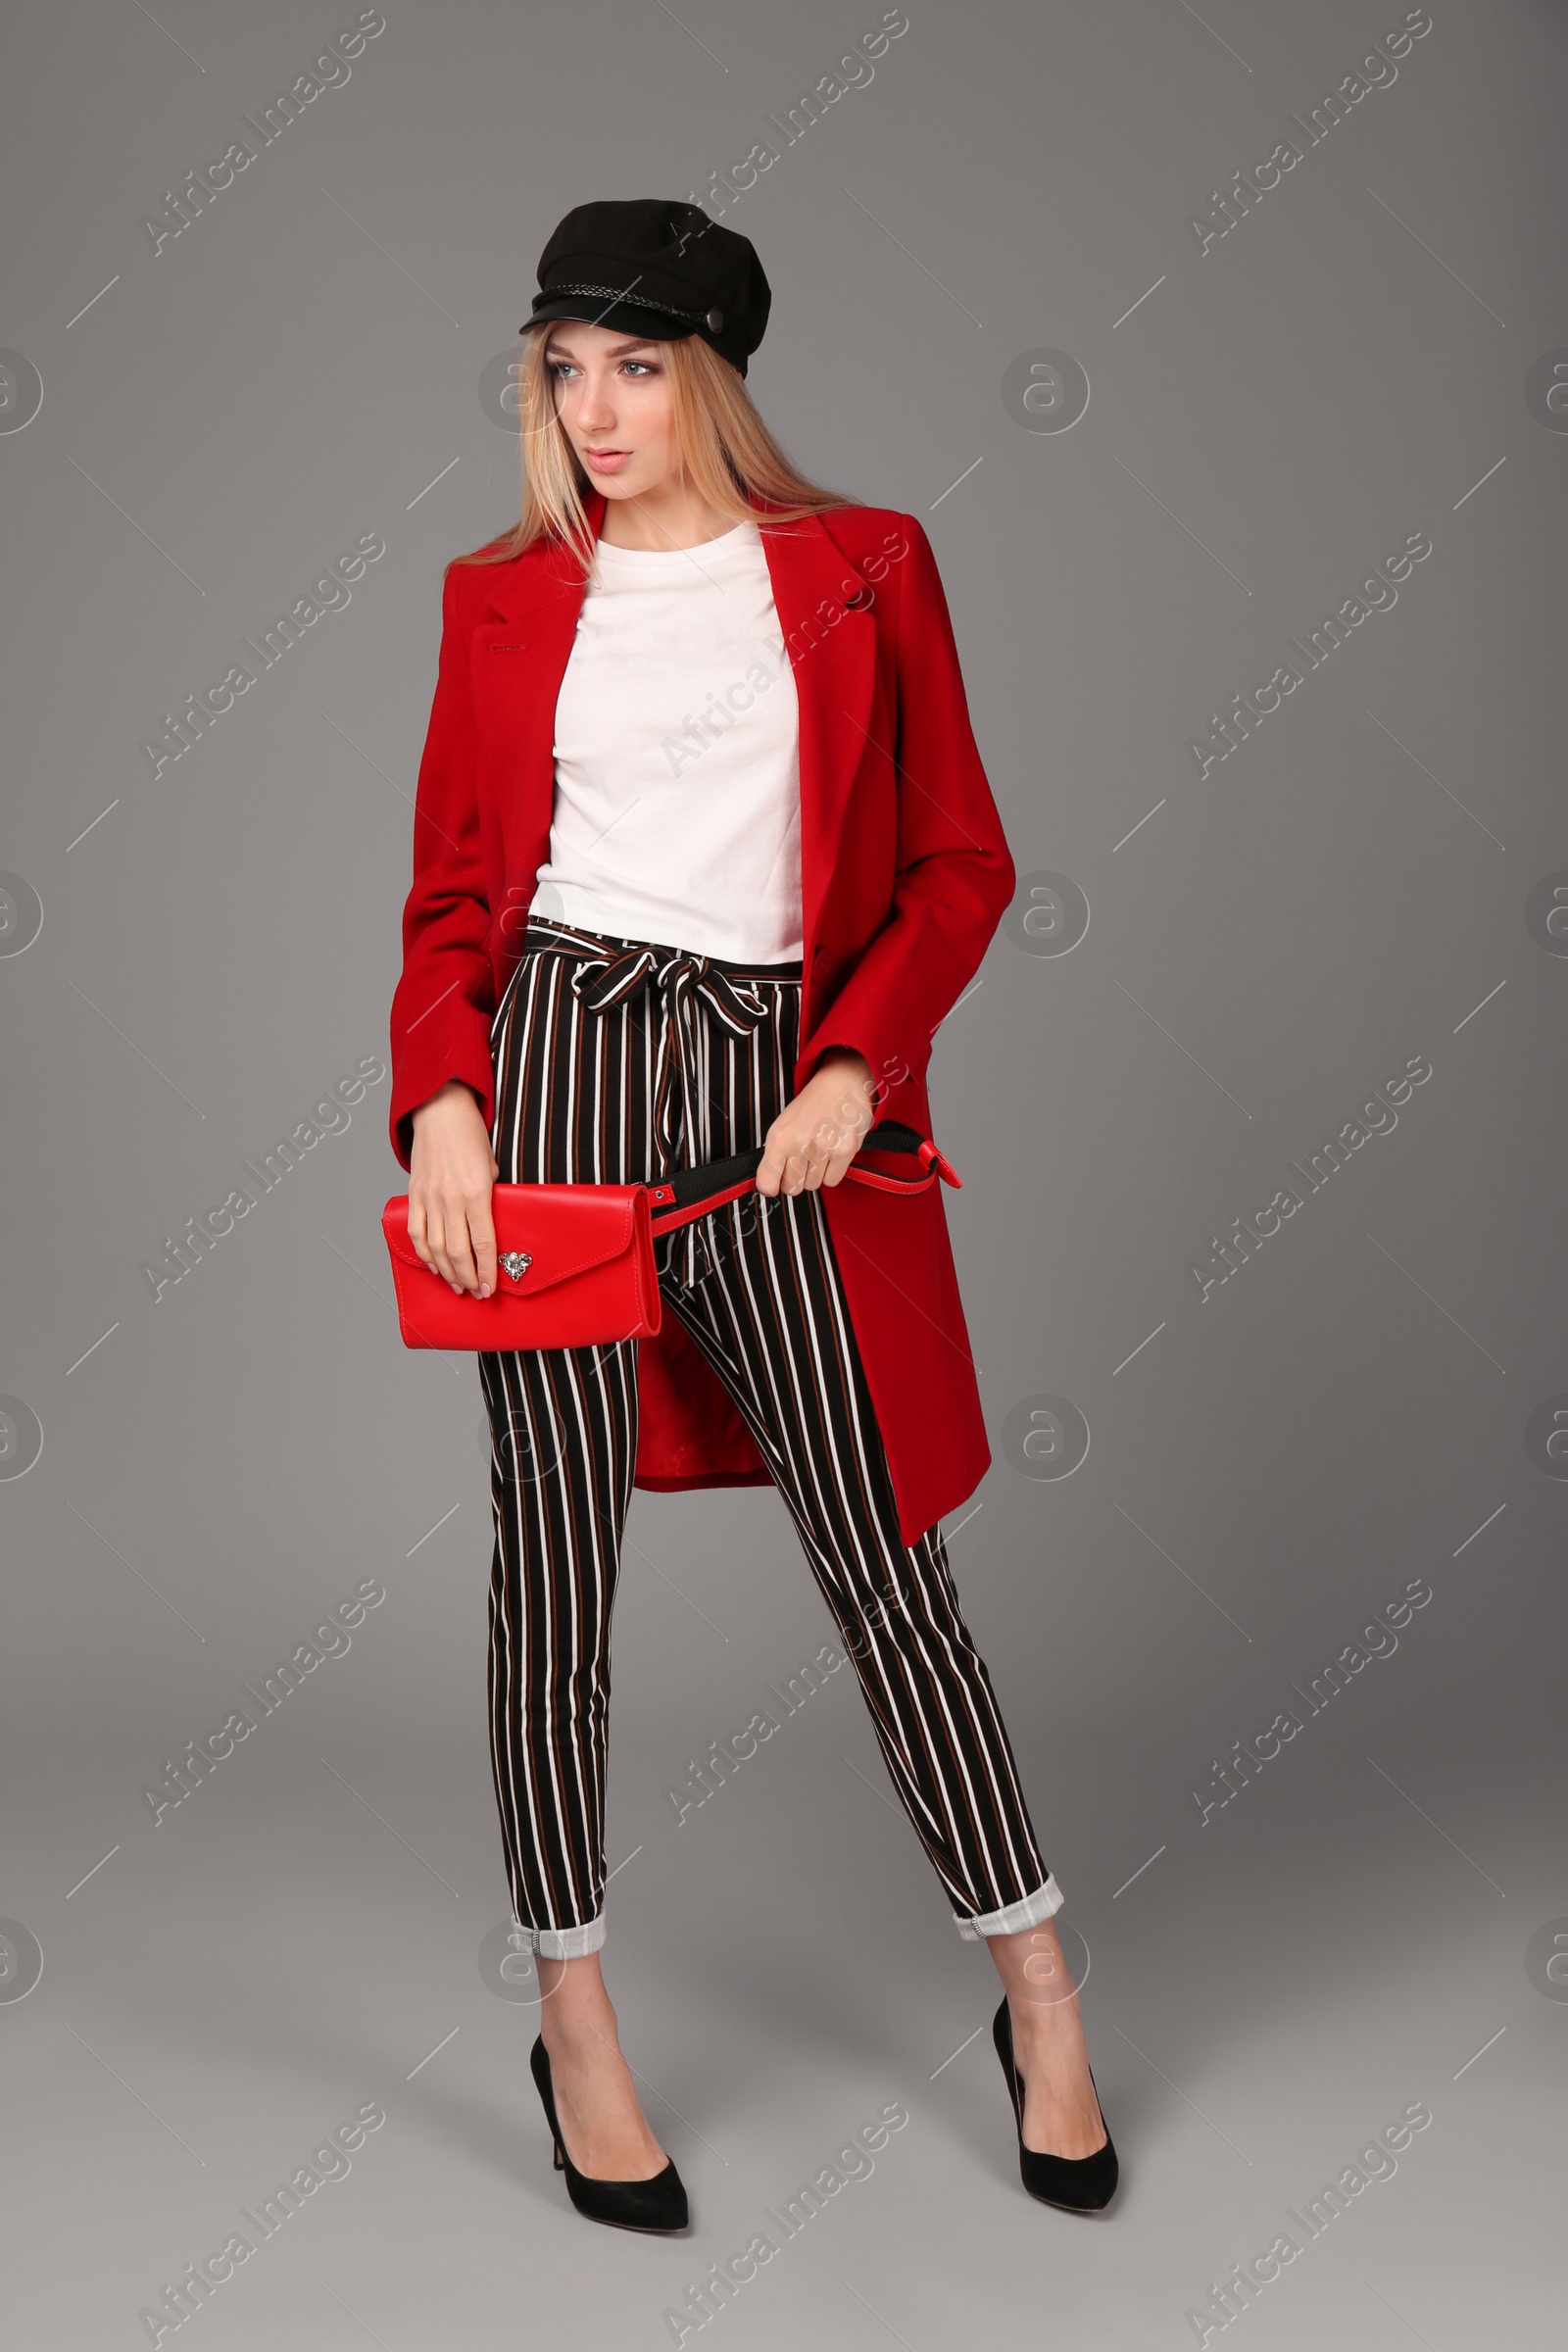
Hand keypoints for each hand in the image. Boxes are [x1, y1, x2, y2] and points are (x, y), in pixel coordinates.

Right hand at [408, 1080, 499, 1295]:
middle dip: (467, 1278)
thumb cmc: (472, 1137)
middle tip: (475, 1293)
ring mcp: (429, 1198)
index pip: (483, 1243)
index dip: (487, 1271)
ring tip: (457, 1285)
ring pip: (435, 1247)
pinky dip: (424, 1253)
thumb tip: (493, 1231)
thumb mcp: (493, 1168)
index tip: (491, 1289)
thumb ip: (492, 1199)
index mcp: (476, 1192)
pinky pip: (416, 1232)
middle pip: (458, 1252)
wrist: (441, 1111)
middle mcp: (451, 1198)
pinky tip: (434, 1265)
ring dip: (447, 1271)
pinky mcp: (414, 1194)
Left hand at [756, 1049, 875, 1196]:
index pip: (767, 1184)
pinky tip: (831, 1152)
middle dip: (796, 1178)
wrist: (840, 1083)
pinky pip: (832, 1181)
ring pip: (813, 1186)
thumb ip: (773, 1157)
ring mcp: (823, 1148)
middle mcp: (800, 1144)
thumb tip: (768, 1185)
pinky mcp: (845, 1150)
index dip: (772, 1185)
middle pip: (792, 1189)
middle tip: (802, 1159)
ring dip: (815, 1173)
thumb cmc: (810, 1106)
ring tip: (819, 1150)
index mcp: (779, 1138)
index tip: (777, 1180)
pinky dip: (832, 1171)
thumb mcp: (782, 1127)